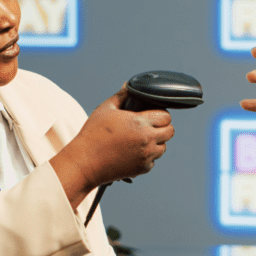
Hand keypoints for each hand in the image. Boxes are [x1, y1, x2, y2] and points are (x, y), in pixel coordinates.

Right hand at [51, 85, 173, 205]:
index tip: (152, 115)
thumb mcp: (105, 109)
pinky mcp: (142, 169)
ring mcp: (146, 156)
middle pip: (170, 132)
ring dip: (156, 143)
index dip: (160, 114)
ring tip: (140, 139)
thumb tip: (128, 86)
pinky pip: (153, 161)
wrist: (85, 162)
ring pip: (163, 147)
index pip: (166, 117)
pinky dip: (147, 157)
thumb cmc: (93, 134)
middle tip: (149, 126)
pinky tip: (133, 151)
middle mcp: (147, 140)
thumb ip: (121, 95)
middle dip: (162, 128)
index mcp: (140, 122)